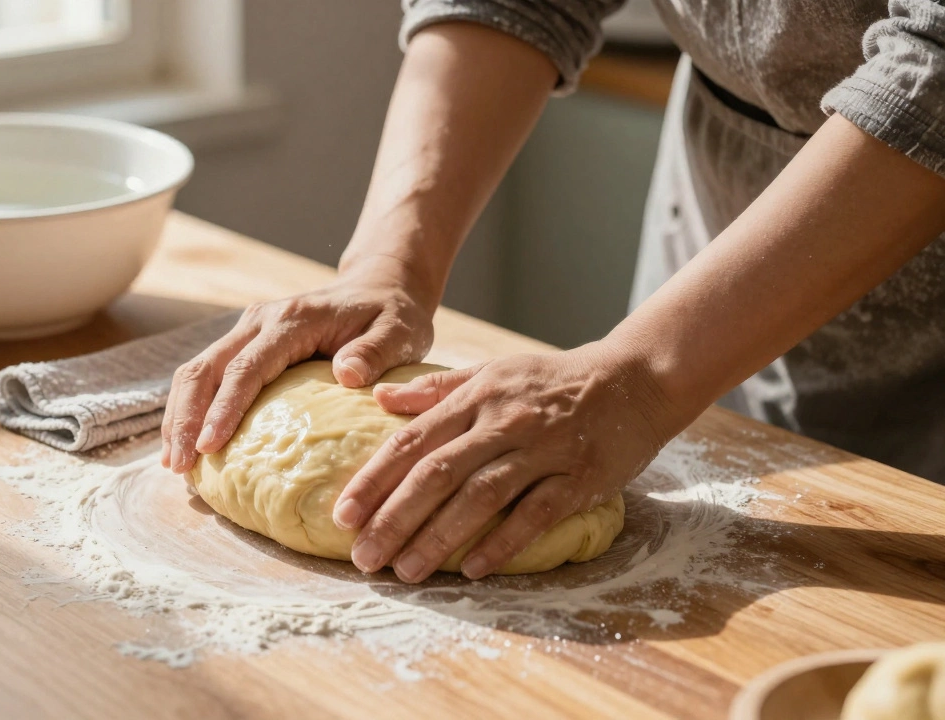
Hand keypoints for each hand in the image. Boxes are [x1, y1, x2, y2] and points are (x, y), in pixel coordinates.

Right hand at [161, 257, 436, 474]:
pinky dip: (191, 410)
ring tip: (175, 464)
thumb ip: (377, 351)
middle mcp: (260, 321)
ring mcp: (247, 331)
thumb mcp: (400, 331)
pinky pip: (207, 376)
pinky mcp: (244, 345)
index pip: (247, 367)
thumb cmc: (392, 316)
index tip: (209, 447)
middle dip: (185, 417)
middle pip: (206, 368)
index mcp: (293, 320)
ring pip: (197, 371)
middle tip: (178, 465)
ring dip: (179, 415)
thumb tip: (348, 374)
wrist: (379, 287)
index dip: (224, 408)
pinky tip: (190, 445)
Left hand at [331, 343, 683, 581]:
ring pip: (480, 496)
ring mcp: (542, 450)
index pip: (413, 440)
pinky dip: (502, 541)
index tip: (343, 514)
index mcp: (476, 396)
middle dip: (394, 517)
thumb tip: (379, 400)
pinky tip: (471, 568)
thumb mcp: (493, 371)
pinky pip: (535, 513)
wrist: (635, 378)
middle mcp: (504, 421)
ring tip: (405, 570)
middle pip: (438, 472)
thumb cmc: (554, 380)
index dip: (375, 478)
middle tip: (363, 556)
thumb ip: (437, 389)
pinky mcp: (579, 477)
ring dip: (438, 536)